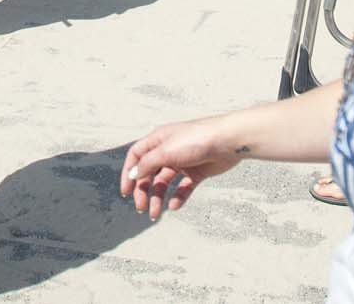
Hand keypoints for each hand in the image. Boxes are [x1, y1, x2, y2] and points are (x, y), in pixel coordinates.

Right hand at [119, 117, 242, 220]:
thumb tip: (134, 174)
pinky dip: (178, 197)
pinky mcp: (197, 171)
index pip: (136, 157)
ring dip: (158, 197)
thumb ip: (147, 163)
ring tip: (156, 213)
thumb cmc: (196, 140)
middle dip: (143, 191)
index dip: (129, 174)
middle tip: (141, 208)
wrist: (227, 141)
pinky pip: (183, 187)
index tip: (126, 192)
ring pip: (165, 183)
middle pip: (149, 173)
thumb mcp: (166, 151)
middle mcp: (168, 150)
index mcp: (158, 140)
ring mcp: (183, 161)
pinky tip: (174, 206)